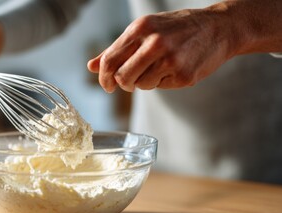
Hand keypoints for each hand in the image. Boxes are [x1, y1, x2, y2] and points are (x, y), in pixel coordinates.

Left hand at [87, 6, 236, 91]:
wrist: (219, 28)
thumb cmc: (176, 29)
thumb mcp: (145, 30)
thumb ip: (117, 49)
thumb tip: (90, 66)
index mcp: (140, 28)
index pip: (109, 60)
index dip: (103, 77)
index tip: (106, 85)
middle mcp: (154, 42)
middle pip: (122, 78)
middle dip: (123, 84)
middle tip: (130, 82)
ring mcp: (170, 60)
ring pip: (140, 86)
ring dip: (144, 82)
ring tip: (159, 68)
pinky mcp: (183, 76)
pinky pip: (160, 88)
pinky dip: (162, 83)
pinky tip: (173, 69)